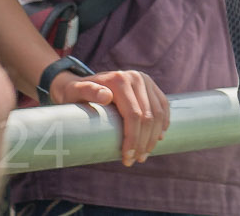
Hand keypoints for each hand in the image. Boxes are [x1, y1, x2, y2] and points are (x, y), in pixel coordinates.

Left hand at [47, 67, 169, 166]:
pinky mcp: (151, 85)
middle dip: (143, 142)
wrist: (82, 83)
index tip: (127, 158)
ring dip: (154, 137)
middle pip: (148, 116)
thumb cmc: (76, 93)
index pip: (133, 115)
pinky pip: (163, 105)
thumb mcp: (76, 92)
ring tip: (144, 154)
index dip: (133, 139)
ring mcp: (145, 80)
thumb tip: (106, 96)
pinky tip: (159, 138)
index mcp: (119, 80)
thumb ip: (88, 91)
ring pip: (158, 113)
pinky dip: (163, 123)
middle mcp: (135, 78)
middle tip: (135, 160)